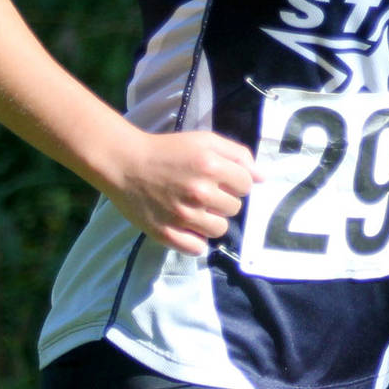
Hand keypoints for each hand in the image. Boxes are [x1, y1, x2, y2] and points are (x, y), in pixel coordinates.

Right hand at [100, 128, 259, 256]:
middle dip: (223, 199)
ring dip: (212, 220)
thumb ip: (237, 155)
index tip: (219, 179)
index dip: (235, 181)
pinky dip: (195, 240)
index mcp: (210, 166)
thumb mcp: (204, 141)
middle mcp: (199, 192)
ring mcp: (182, 215)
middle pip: (235, 208)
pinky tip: (187, 226)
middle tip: (203, 191)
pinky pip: (197, 248)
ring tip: (195, 208)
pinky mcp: (166, 233)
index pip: (246, 185)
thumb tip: (262, 178)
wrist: (125, 163)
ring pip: (219, 229)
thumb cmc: (168, 150)